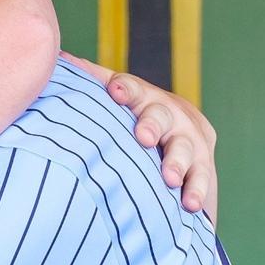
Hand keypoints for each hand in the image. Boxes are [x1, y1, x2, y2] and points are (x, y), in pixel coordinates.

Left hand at [105, 72, 217, 219]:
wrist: (183, 148)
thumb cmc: (137, 124)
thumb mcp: (121, 104)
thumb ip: (94, 83)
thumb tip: (60, 60)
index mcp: (146, 99)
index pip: (134, 90)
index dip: (126, 90)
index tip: (114, 91)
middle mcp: (170, 114)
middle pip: (162, 116)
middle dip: (153, 126)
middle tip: (144, 138)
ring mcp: (190, 140)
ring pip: (185, 149)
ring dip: (177, 163)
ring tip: (169, 178)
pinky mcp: (204, 166)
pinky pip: (201, 179)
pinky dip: (196, 191)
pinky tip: (192, 205)